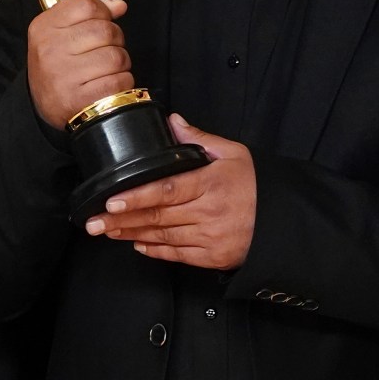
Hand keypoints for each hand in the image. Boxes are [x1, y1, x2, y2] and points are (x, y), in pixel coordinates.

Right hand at [27, 0, 131, 129]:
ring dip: (120, 64)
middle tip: (105, 49)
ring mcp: (63, 76)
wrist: (43, 104)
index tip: (104, 20)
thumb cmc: (58, 63)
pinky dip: (121, 82)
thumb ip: (87, 9)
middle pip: (106, 30)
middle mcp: (50, 50)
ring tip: (106, 69)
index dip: (103, 11)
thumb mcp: (60, 30)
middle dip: (115, 39)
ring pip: (116, 57)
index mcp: (44, 28)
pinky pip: (119, 81)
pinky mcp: (78, 99)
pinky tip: (108, 84)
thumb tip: (117, 4)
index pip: (86, 5)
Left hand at [86, 115, 254, 269]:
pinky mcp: (212, 257)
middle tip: (94, 221)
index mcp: (211, 184)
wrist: (284, 221)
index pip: (167, 190)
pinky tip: (136, 243)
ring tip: (107, 230)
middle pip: (158, 216)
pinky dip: (154, 251)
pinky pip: (177, 255)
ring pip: (163, 237)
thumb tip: (173, 121)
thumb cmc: (257, 185)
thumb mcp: (233, 154)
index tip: (112, 200)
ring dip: (132, 234)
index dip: (137, 196)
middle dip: (122, 219)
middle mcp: (208, 213)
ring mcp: (210, 238)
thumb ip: (200, 139)